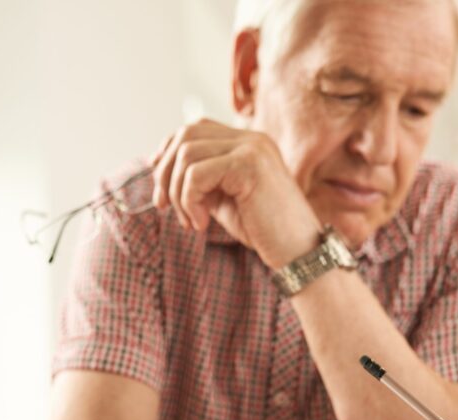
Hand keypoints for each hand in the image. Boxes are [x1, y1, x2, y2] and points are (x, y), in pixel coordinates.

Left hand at [150, 119, 320, 268]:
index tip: (159, 184)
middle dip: (165, 173)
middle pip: (185, 136)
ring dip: (176, 193)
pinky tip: (201, 224)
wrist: (298, 252)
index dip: (168, 151)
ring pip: (186, 156)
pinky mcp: (249, 164)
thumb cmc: (263, 230)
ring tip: (190, 221)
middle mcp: (250, 138)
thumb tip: (161, 170)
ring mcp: (251, 148)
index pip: (194, 128)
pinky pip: (196, 175)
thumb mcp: (223, 199)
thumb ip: (201, 180)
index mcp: (246, 142)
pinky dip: (188, 202)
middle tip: (164, 208)